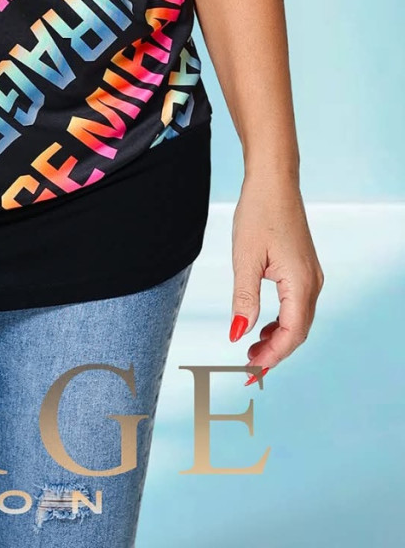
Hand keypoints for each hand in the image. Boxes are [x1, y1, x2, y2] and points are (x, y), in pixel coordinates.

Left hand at [228, 171, 323, 380]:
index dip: (273, 355)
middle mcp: (312, 282)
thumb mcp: (245, 258)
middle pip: (298, 330)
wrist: (274, 181)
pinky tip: (263, 324)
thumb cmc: (259, 212)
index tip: (251, 369)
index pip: (292, 333)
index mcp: (300, 282)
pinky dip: (282, 320)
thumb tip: (238, 334)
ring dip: (278, 337)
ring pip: (299, 319)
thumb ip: (244, 299)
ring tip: (253, 349)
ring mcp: (311, 275)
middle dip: (275, 352)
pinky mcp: (304, 267)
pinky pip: (297, 305)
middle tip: (248, 366)